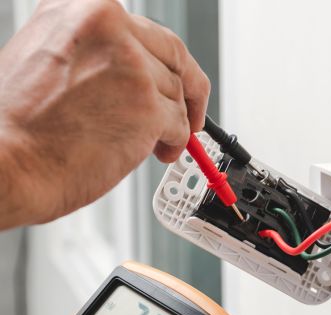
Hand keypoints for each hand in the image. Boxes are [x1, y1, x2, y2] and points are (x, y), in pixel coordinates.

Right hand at [0, 0, 209, 228]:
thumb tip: (134, 72)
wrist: (11, 163)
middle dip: (190, 90)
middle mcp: (109, 28)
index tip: (177, 78)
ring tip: (159, 144)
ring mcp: (130, 66)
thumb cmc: (22, 125)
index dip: (166, 61)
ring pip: (177, 95)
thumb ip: (93, 53)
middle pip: (175, 57)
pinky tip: (161, 151)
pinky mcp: (146, 107)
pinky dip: (176, 142)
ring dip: (174, 123)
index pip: (147, 31)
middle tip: (193, 113)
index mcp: (83, 8)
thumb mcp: (47, 57)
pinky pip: (180, 124)